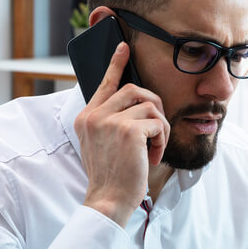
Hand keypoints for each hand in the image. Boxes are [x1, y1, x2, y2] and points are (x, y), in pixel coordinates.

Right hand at [73, 42, 169, 226]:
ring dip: (160, 127)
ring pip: (150, 105)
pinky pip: (157, 123)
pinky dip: (162, 140)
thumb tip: (135, 104)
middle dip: (154, 106)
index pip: (103, 84)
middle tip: (158, 128)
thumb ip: (109, 122)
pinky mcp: (128, 131)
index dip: (116, 65)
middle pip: (133, 89)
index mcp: (85, 118)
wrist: (107, 200)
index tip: (124, 48)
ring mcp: (110, 121)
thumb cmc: (110, 177)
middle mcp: (94, 115)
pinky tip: (154, 156)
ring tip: (155, 148)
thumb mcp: (100, 145)